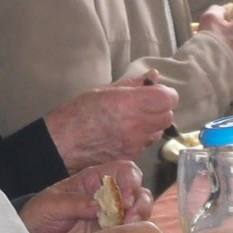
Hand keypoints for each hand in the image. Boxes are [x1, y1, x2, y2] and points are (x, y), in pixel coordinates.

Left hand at [17, 161, 150, 232]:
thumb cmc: (38, 216)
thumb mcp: (49, 205)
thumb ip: (73, 203)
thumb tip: (98, 205)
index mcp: (93, 180)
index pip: (123, 170)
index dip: (130, 181)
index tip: (124, 199)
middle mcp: (107, 196)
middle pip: (138, 190)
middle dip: (139, 203)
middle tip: (129, 219)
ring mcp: (112, 216)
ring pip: (140, 212)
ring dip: (139, 219)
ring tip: (126, 230)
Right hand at [43, 73, 179, 169]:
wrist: (63, 143)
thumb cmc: (79, 113)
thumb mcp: (105, 90)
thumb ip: (134, 84)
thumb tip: (154, 76)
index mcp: (130, 103)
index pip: (168, 99)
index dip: (165, 94)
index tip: (155, 93)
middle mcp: (136, 125)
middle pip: (167, 116)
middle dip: (160, 109)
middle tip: (143, 106)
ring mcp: (134, 143)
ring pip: (158, 132)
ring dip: (152, 125)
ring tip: (132, 121)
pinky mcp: (131, 156)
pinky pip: (146, 145)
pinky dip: (141, 138)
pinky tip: (124, 134)